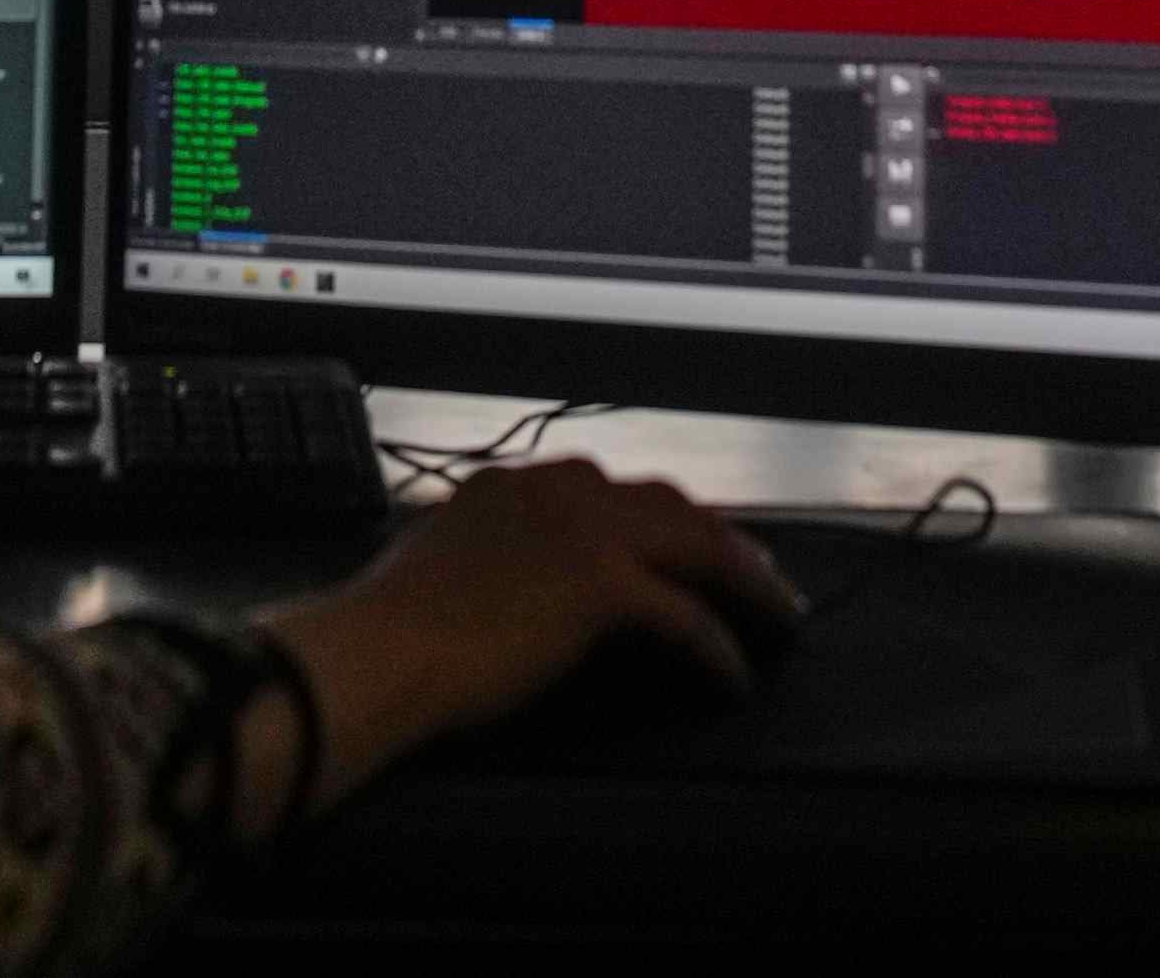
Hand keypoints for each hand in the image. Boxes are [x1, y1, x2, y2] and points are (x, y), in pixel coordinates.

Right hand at [255, 457, 800, 808]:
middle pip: (670, 506)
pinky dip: (718, 648)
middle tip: (756, 571)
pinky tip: (735, 677)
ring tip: (779, 615)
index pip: (613, 491)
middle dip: (720, 538)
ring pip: (698, 548)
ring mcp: (586, 530)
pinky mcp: (604, 584)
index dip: (661, 519)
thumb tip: (492, 571)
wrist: (380, 649)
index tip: (688, 540)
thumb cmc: (390, 624)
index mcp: (517, 483)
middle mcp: (559, 489)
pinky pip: (686, 617)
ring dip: (747, 583)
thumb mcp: (437, 558)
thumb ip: (478, 546)